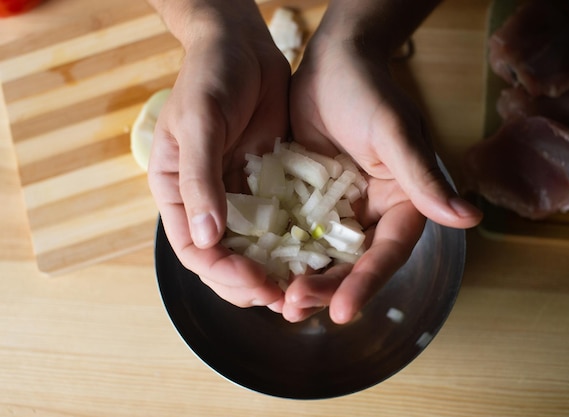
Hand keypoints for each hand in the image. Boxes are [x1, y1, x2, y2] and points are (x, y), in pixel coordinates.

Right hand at [147, 4, 290, 311]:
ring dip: (274, 272)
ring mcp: (237, 195)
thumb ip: (200, 180)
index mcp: (177, 193)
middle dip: (251, 283)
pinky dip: (293, 244)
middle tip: (287, 298)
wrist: (241, 45)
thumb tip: (207, 239)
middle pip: (225, 260)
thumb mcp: (200, 124)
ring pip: (254, 249)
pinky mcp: (267, 185)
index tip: (256, 284)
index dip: (223, 274)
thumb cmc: (209, 77)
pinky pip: (279, 223)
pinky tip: (316, 255)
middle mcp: (206, 202)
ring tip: (303, 288)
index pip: (194, 251)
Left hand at [283, 23, 480, 323]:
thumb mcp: (394, 133)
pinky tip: (261, 270)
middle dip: (327, 289)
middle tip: (294, 307)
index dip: (367, 283)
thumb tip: (470, 218)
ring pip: (324, 257)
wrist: (332, 61)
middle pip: (353, 264)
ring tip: (278, 301)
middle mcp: (374, 214)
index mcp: (403, 204)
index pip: (388, 253)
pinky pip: (297, 234)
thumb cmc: (369, 90)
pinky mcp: (310, 202)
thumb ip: (424, 178)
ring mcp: (340, 211)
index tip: (342, 311)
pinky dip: (282, 255)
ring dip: (303, 280)